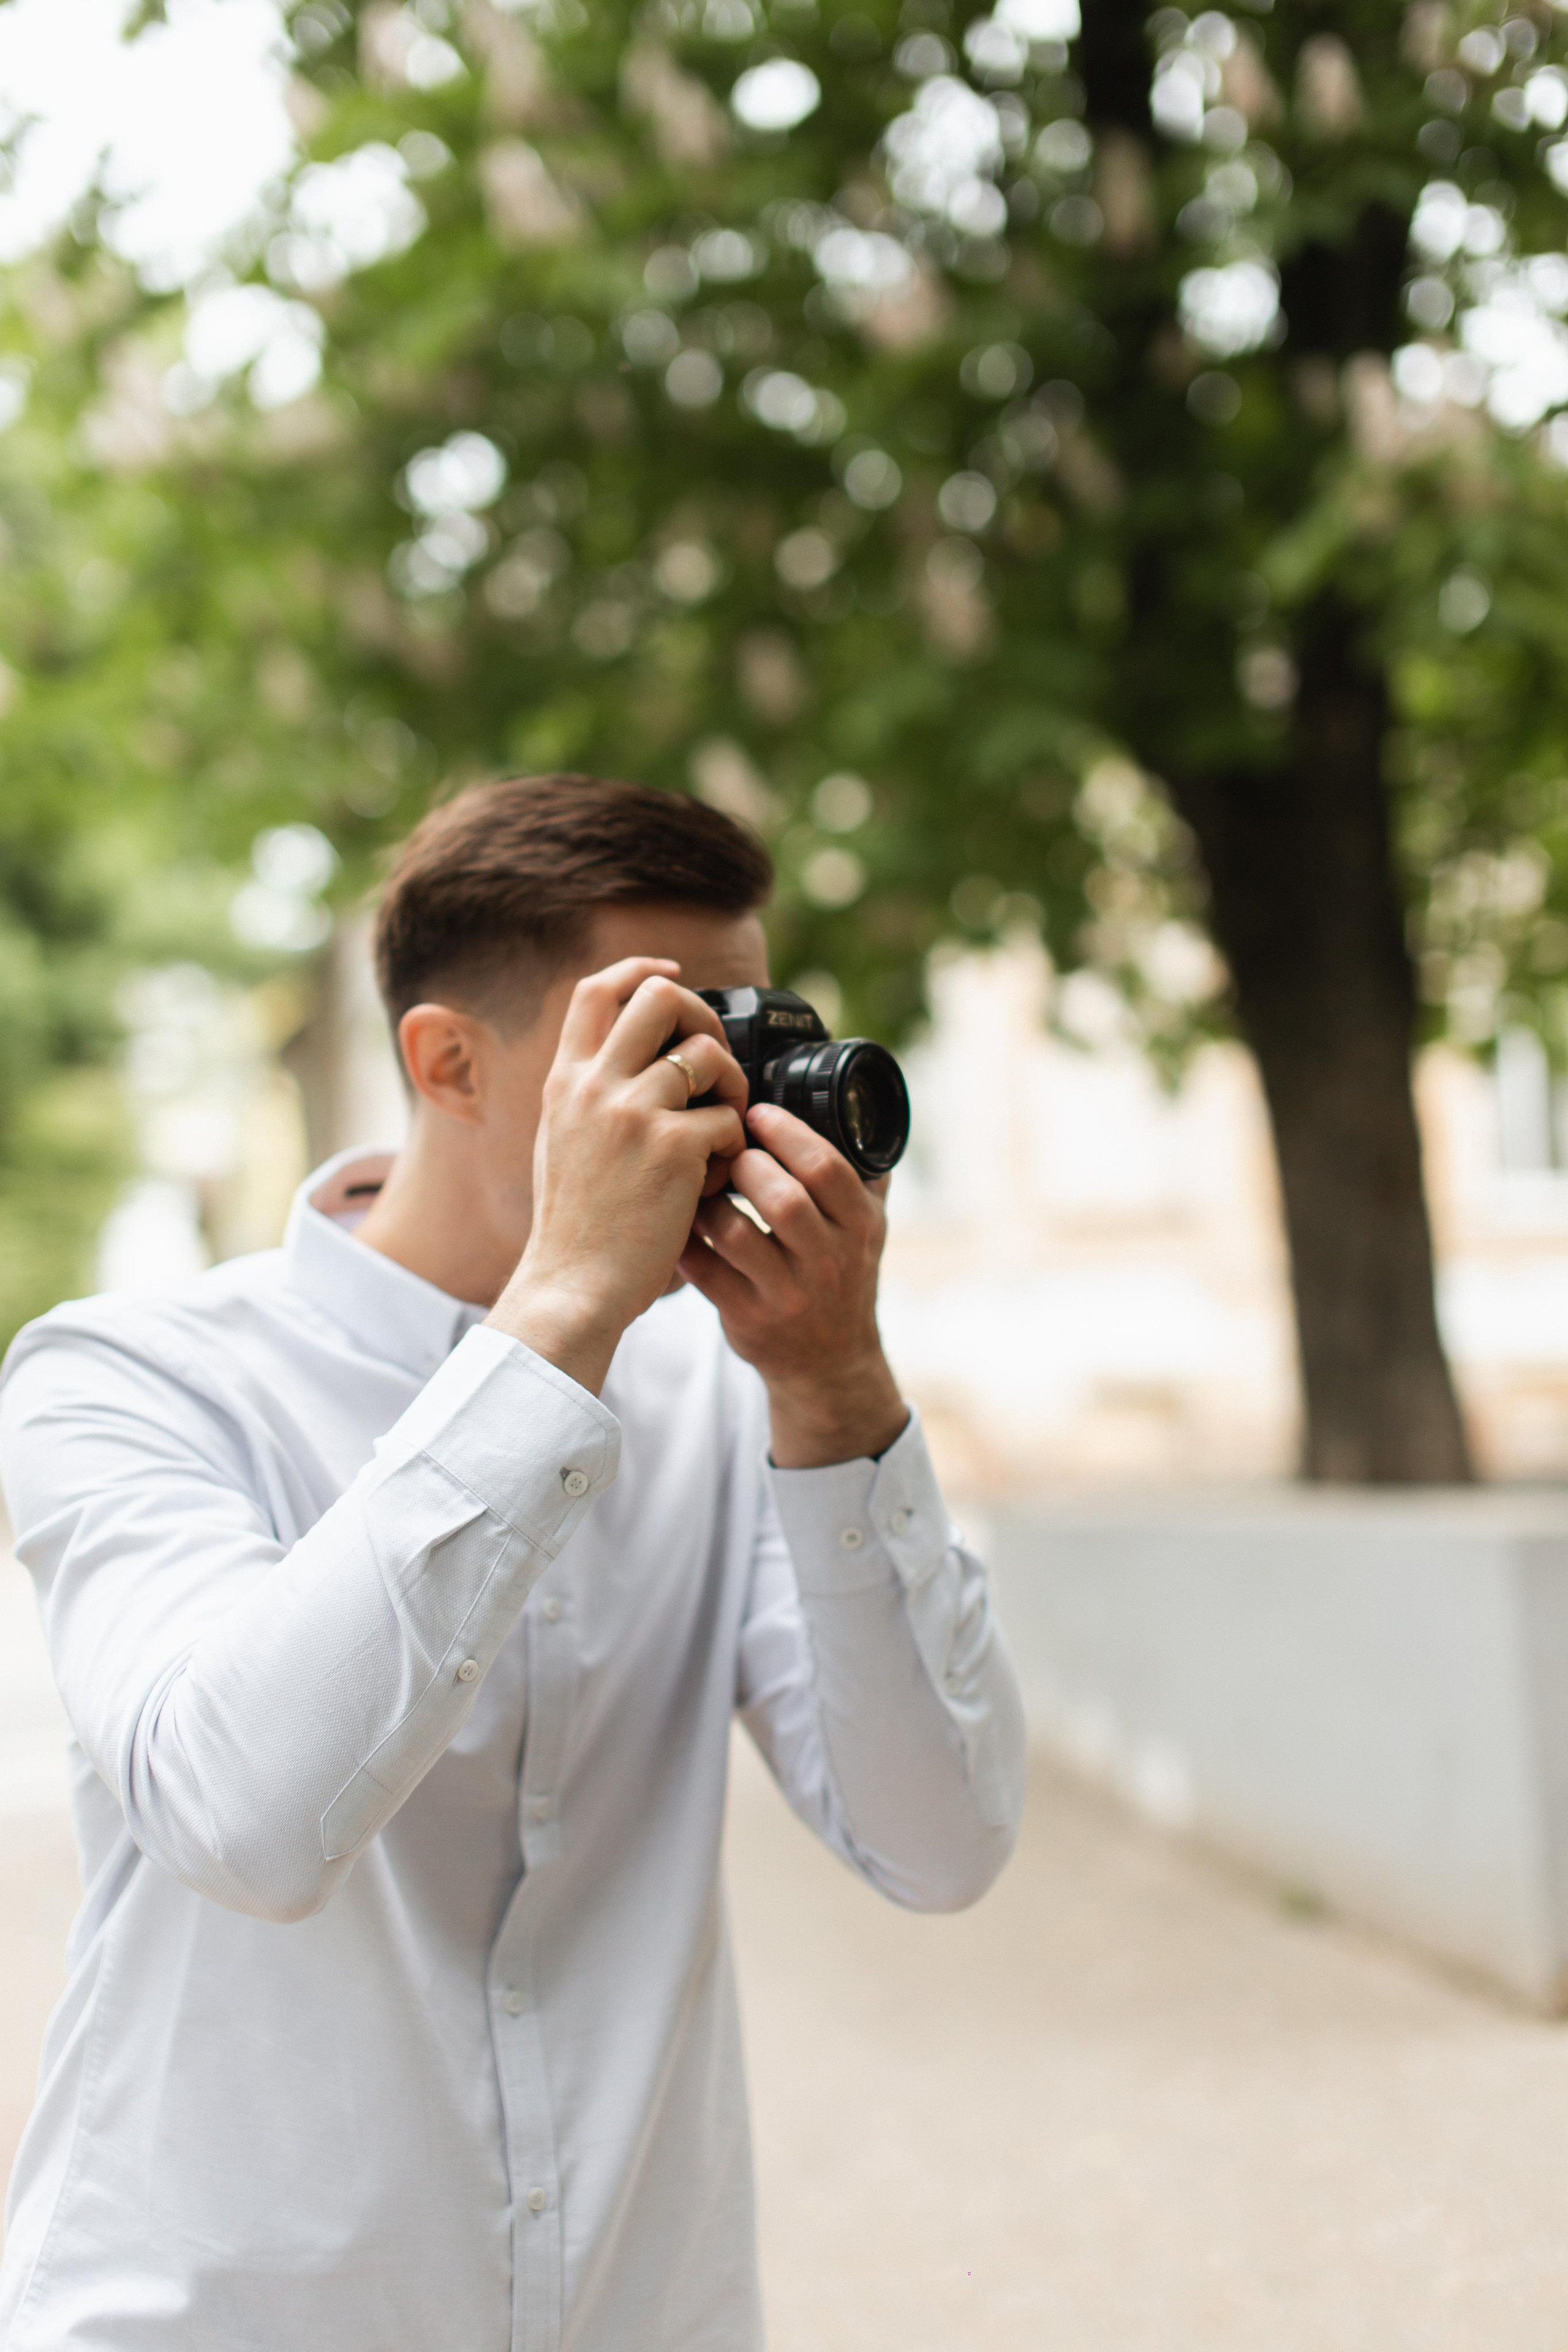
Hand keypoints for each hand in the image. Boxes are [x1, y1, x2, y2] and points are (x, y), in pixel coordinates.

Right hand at [488, 959, 747, 1393]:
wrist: (574, 1286)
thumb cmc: (576, 1228)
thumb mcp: (562, 1144)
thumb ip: (591, 1099)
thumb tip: (638, 1062)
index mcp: (565, 1083)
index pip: (595, 990)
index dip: (639, 971)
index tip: (671, 975)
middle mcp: (596, 1086)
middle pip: (660, 998)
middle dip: (702, 1017)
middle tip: (715, 1063)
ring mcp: (634, 1112)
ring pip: (709, 1053)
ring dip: (731, 1087)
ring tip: (723, 1132)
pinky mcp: (674, 1147)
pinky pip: (730, 1117)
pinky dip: (734, 1146)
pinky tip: (715, 1180)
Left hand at [676, 1102, 908, 1467]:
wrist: (828, 1361)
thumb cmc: (842, 1276)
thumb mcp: (868, 1226)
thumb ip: (863, 1171)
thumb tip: (850, 1101)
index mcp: (859, 1226)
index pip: (826, 1168)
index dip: (787, 1132)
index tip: (756, 1112)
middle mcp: (828, 1261)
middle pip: (782, 1198)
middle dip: (745, 1162)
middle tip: (723, 1146)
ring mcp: (787, 1294)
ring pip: (735, 1233)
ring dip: (708, 1200)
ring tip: (699, 1182)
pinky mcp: (747, 1318)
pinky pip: (703, 1269)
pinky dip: (685, 1239)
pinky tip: (678, 1220)